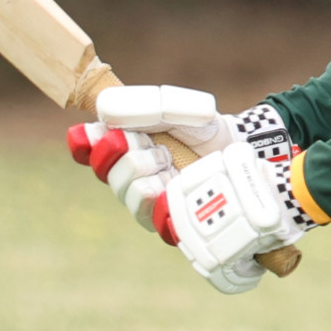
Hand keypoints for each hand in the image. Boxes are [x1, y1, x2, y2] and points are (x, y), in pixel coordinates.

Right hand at [66, 86, 312, 293]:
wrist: (244, 147)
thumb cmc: (208, 129)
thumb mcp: (180, 108)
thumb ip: (146, 106)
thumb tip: (103, 110)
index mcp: (129, 148)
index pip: (93, 152)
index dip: (87, 146)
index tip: (96, 135)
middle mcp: (137, 177)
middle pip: (110, 177)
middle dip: (125, 161)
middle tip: (149, 147)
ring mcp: (157, 201)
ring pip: (131, 200)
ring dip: (140, 181)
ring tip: (161, 165)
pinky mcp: (179, 220)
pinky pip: (159, 224)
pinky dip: (158, 210)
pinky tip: (161, 196)